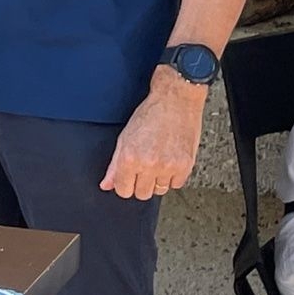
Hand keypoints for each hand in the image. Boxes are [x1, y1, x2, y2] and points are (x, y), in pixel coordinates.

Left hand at [101, 68, 206, 199]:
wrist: (175, 100)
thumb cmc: (150, 114)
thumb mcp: (124, 138)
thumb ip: (114, 165)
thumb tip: (107, 185)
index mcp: (130, 158)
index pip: (123, 190)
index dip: (124, 185)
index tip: (128, 179)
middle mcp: (149, 164)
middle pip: (142, 194)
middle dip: (140, 184)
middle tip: (143, 169)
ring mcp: (169, 166)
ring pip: (160, 191)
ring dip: (157, 180)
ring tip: (157, 162)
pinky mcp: (186, 165)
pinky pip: (177, 184)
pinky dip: (173, 177)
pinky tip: (169, 161)